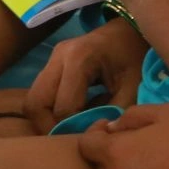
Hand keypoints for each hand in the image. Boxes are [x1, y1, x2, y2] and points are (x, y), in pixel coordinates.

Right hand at [25, 18, 148, 129]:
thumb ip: (115, 114)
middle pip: (36, 103)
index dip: (73, 128)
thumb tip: (94, 137)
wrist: (131, 30)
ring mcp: (52, 58)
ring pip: (33, 99)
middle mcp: (59, 56)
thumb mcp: (133, 87)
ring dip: (46, 119)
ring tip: (69, 129)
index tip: (91, 138)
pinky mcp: (52, 63)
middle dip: (48, 126)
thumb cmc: (135, 57)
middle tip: (69, 138)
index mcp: (80, 59)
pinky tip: (69, 116)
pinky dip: (49, 109)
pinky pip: (40, 93)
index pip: (63, 108)